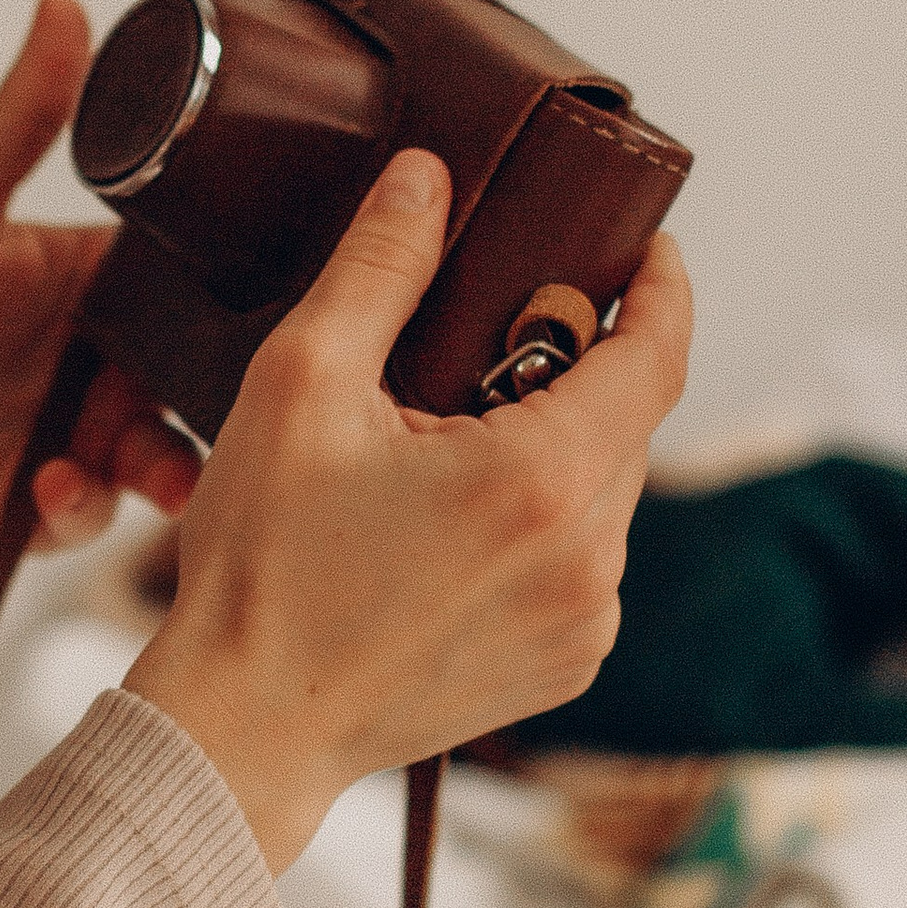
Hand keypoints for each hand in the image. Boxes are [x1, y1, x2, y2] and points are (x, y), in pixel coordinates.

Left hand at [0, 0, 199, 593]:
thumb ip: (18, 121)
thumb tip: (63, 8)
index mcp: (93, 283)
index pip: (193, 273)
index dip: (238, 277)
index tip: (282, 275)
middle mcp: (103, 363)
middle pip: (200, 373)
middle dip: (225, 388)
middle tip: (243, 389)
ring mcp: (81, 438)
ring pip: (167, 451)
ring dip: (172, 462)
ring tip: (156, 465)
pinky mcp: (48, 507)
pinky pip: (94, 511)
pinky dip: (83, 501)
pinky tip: (50, 482)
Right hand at [127, 151, 691, 873]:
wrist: (244, 728)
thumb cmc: (262, 567)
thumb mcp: (300, 386)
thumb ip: (378, 270)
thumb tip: (428, 179)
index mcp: (541, 480)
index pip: (657, 355)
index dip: (662, 288)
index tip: (646, 248)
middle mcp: (589, 559)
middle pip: (624, 421)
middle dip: (573, 368)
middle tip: (487, 340)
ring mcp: (585, 623)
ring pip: (604, 492)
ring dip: (553, 449)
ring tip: (450, 442)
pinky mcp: (566, 666)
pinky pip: (584, 561)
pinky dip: (541, 523)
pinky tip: (453, 522)